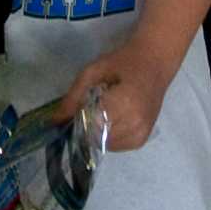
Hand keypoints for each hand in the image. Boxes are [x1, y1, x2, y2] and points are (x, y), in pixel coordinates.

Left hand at [59, 43, 178, 151]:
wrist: (155, 63)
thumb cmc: (123, 62)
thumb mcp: (92, 72)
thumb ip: (74, 97)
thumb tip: (55, 120)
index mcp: (124, 104)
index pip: (91, 125)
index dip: (75, 121)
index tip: (68, 113)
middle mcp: (135, 123)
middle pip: (97, 138)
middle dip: (83, 129)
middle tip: (82, 111)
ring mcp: (142, 133)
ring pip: (106, 145)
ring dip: (95, 134)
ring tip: (97, 113)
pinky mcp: (143, 138)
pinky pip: (118, 147)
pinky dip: (108, 138)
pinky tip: (107, 121)